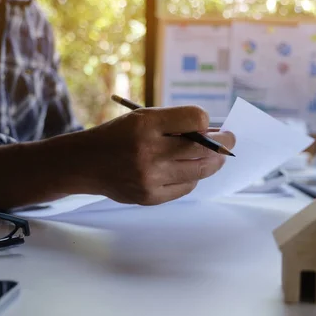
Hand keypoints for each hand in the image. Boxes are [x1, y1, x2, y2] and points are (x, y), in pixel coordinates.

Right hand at [80, 105, 235, 204]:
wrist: (85, 163)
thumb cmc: (120, 136)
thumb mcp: (143, 119)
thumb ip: (177, 124)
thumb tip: (215, 132)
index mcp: (146, 124)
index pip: (196, 119)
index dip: (206, 121)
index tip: (209, 125)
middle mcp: (148, 151)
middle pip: (203, 149)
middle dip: (223, 144)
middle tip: (230, 140)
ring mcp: (149, 177)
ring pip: (199, 171)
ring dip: (212, 163)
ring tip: (215, 158)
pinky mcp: (150, 197)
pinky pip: (186, 188)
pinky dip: (191, 179)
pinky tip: (186, 171)